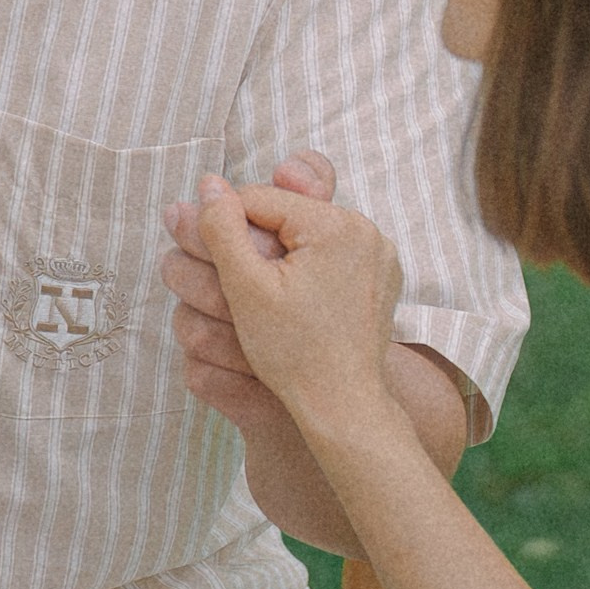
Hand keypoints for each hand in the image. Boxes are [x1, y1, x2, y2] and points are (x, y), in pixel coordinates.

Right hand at [194, 175, 405, 431]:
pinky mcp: (382, 277)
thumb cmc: (293, 353)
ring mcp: (380, 255)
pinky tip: (293, 299)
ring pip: (308, 234)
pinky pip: (332, 256)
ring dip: (279, 252)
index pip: (259, 199)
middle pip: (287, 214)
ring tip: (261, 289)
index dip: (224, 226)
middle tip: (232, 277)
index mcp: (336, 225)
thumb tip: (208, 184)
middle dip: (255, 240)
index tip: (207, 258)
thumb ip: (222, 229)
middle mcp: (367, 231)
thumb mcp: (246, 288)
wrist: (342, 404)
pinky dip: (307, 268)